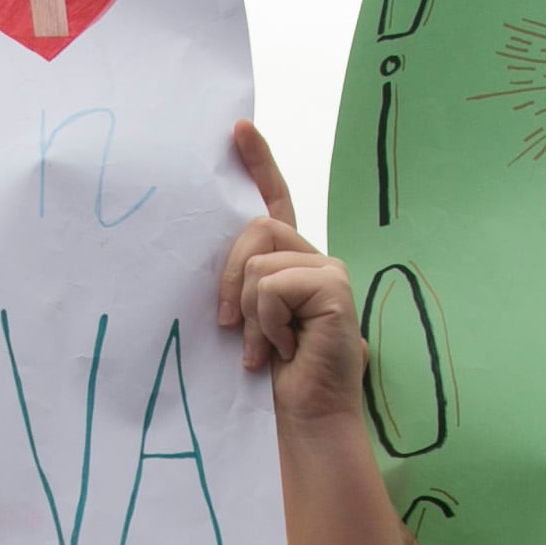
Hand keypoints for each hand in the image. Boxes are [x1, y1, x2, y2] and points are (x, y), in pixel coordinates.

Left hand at [213, 127, 361, 420]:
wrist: (306, 415)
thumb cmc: (274, 374)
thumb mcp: (248, 319)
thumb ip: (241, 281)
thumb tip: (210, 254)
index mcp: (291, 262)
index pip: (274, 202)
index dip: (258, 163)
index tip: (238, 130)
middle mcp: (313, 258)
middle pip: (254, 229)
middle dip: (230, 280)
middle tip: (232, 327)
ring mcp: (329, 269)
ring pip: (258, 262)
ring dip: (252, 315)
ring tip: (269, 349)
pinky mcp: (335, 285)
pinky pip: (273, 285)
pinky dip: (269, 323)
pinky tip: (289, 349)